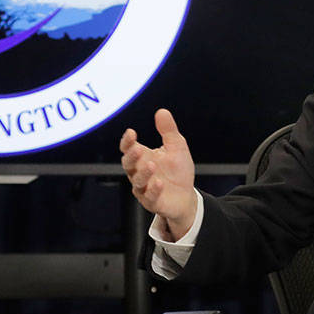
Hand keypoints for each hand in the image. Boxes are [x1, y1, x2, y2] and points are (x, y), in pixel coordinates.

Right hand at [119, 108, 197, 238]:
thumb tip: (162, 112)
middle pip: (127, 164)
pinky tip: (159, 183)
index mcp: (142, 157)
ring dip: (143, 173)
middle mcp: (139, 172)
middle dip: (131, 157)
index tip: (132, 133)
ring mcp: (144, 188)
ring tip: (152, 166)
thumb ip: (168, 131)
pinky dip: (153, 190)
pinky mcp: (152, 202)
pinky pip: (149, 197)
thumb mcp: (177, 147)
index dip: (127, 141)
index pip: (128, 148)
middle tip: (138, 150)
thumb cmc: (178, 171)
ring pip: (137, 181)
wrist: (186, 196)